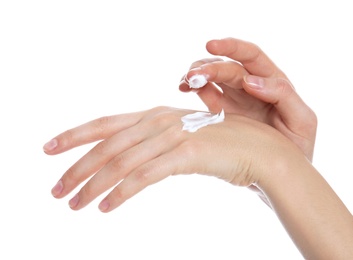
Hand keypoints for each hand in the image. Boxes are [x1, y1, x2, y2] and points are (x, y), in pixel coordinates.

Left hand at [43, 106, 298, 211]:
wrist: (262, 150)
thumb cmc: (221, 146)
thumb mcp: (180, 140)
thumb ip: (154, 144)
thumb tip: (128, 159)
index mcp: (154, 115)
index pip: (104, 123)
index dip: (74, 135)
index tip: (48, 149)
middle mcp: (159, 120)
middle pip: (106, 144)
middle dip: (76, 167)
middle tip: (56, 190)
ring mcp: (173, 135)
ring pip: (121, 161)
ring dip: (93, 184)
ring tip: (74, 204)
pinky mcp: (187, 153)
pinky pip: (145, 175)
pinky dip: (122, 191)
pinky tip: (106, 207)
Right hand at [179, 38, 316, 160]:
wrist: (282, 171)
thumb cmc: (298, 145)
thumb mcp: (302, 120)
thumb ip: (282, 95)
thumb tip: (250, 81)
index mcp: (272, 82)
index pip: (251, 56)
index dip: (232, 47)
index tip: (213, 46)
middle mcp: (250, 86)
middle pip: (227, 67)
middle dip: (209, 68)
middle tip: (194, 76)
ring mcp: (233, 99)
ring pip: (212, 78)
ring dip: (197, 75)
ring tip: (185, 82)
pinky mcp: (220, 113)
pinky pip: (204, 94)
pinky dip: (193, 89)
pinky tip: (184, 88)